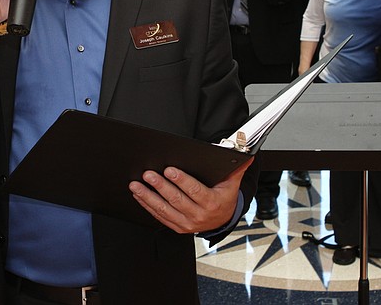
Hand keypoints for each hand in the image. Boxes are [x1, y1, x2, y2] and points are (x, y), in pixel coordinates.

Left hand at [129, 159, 253, 232]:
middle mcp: (199, 215)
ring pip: (164, 210)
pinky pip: (160, 217)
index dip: (180, 180)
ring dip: (148, 196)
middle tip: (148, 174)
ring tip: (136, 185)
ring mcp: (187, 223)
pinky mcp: (178, 227)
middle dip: (160, 186)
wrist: (223, 220)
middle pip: (176, 200)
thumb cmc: (224, 197)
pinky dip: (147, 206)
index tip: (169, 170)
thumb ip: (236, 166)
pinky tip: (139, 195)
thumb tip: (244, 152)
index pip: (194, 190)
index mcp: (211, 203)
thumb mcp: (232, 182)